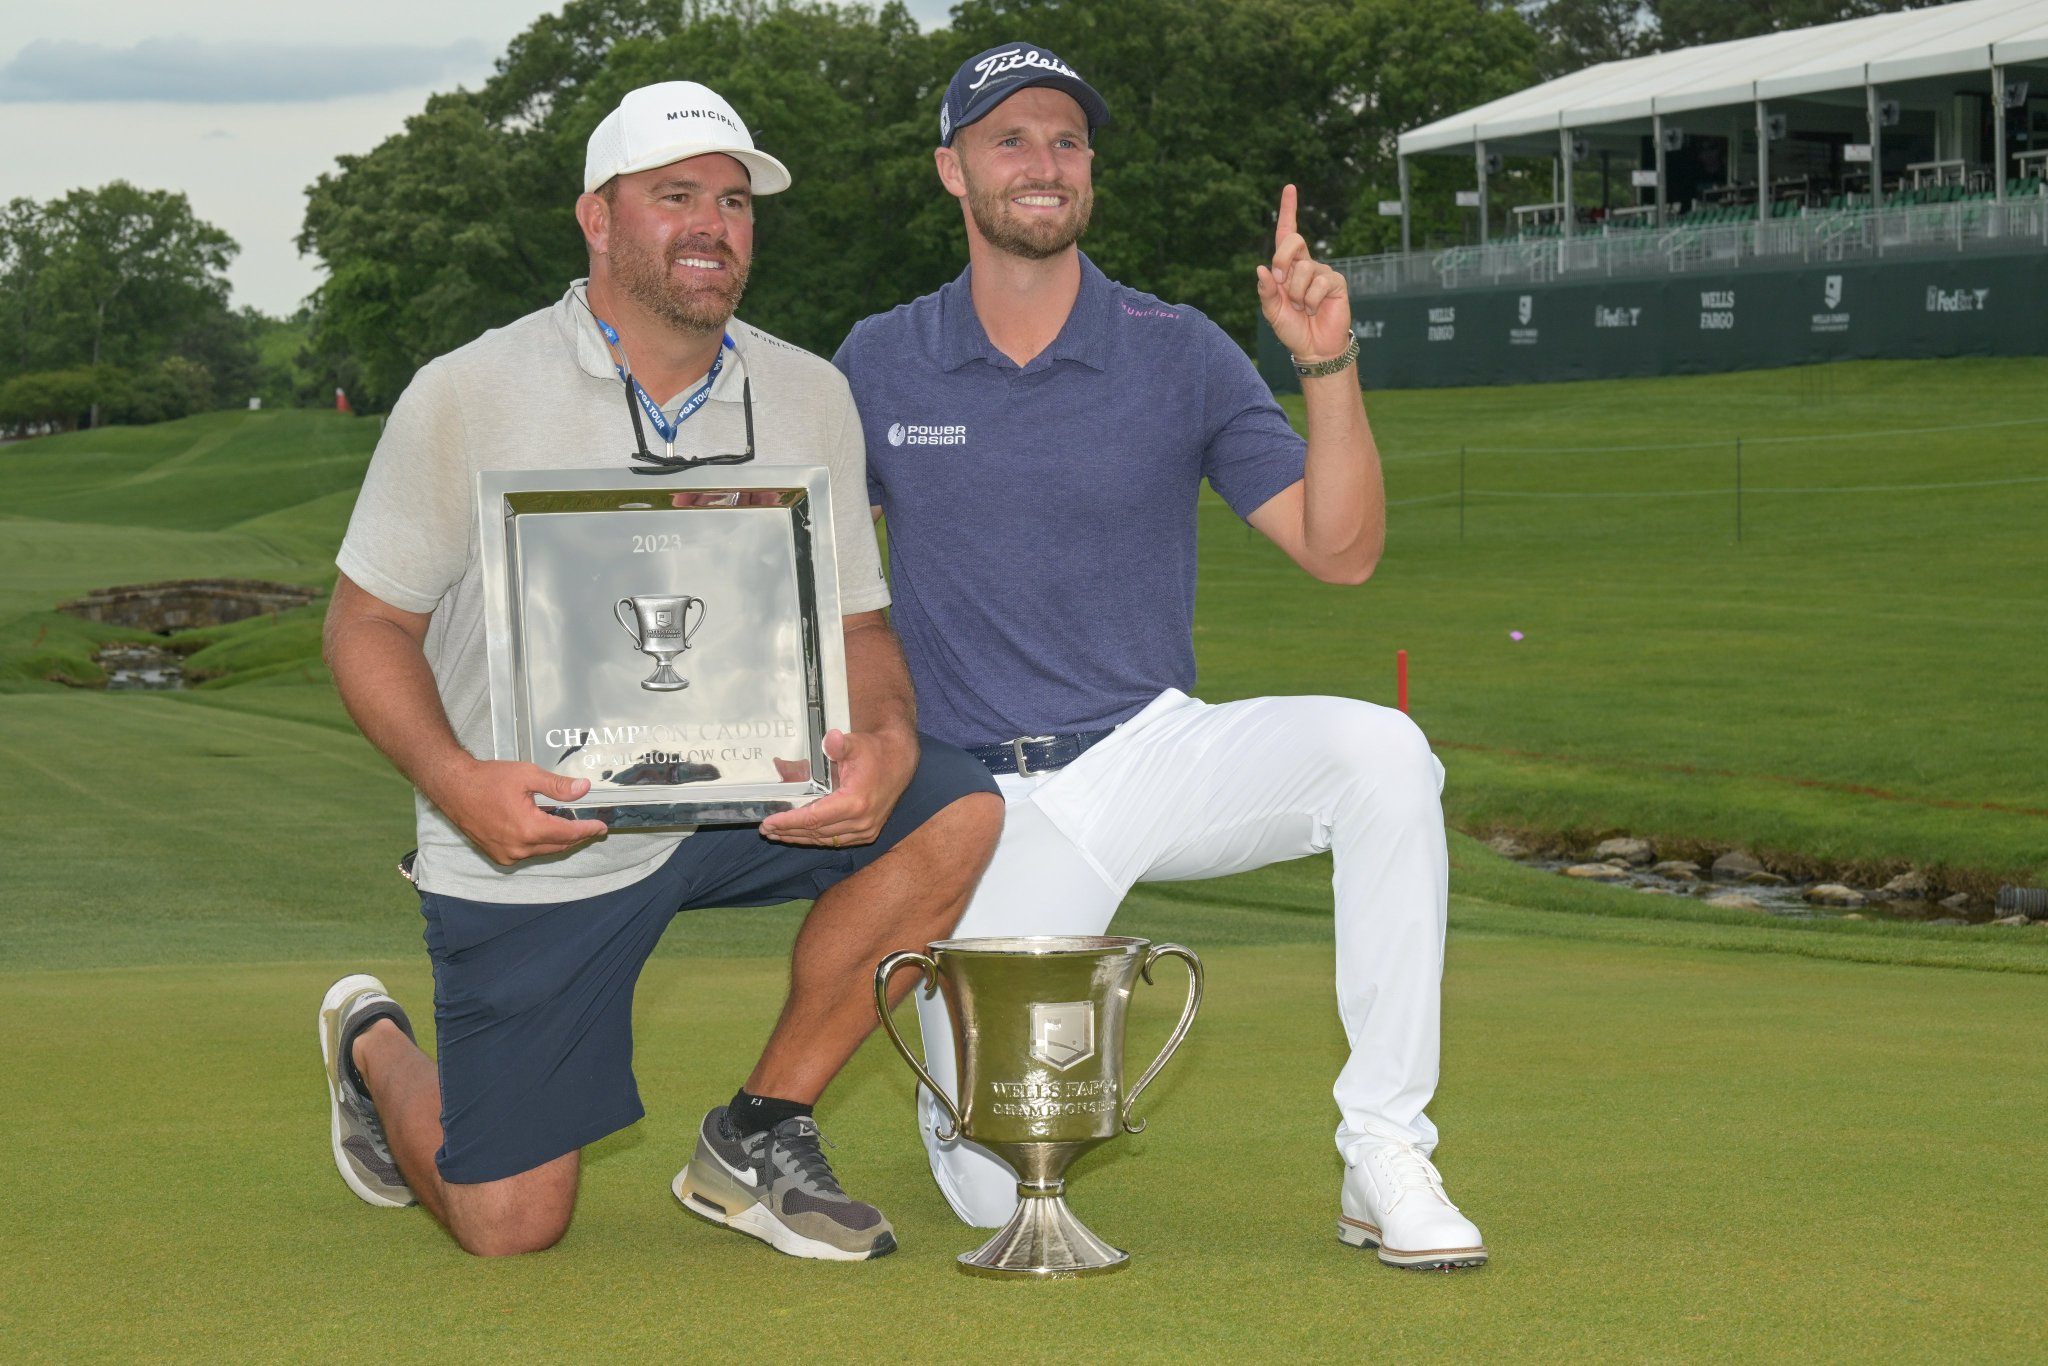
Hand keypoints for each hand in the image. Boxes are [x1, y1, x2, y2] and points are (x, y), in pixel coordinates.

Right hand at [431, 758, 608, 865]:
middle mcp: (519, 848)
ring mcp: (507, 855)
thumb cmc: (488, 779)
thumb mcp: (527, 776)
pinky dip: (540, 843)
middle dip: (576, 836)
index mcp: (529, 829)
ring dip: (558, 840)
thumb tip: (584, 789)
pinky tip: (544, 829)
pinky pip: (528, 853)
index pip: (568, 834)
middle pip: (558, 845)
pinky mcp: (498, 855)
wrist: (454, 787)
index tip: (601, 827)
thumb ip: (558, 786)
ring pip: (543, 851)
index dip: (587, 830)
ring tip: (569, 825)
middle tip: (590, 827)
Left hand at [758, 727, 917, 848]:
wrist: (900, 762)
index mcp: (856, 802)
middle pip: (816, 832)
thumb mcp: (856, 743)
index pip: (814, 818)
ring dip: (800, 838)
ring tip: (778, 834)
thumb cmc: (875, 752)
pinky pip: (836, 841)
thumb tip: (829, 739)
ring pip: (825, 840)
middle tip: (766, 830)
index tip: (769, 822)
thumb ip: (839, 745)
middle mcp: (861, 821)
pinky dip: (816, 838)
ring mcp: (866, 830)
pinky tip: (801, 835)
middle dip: (789, 832)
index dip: (789, 822)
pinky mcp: (868, 833)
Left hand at [1255, 184, 1352, 363]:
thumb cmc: (1292, 328)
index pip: (1287, 234)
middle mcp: (1305, 264)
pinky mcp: (1335, 282)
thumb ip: (1265, 291)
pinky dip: (1310, 300)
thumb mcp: (1271, 311)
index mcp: (1287, 267)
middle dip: (1282, 260)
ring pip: (1303, 269)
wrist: (1313, 348)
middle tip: (1280, 283)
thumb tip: (1261, 269)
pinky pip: (1318, 282)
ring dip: (1295, 294)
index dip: (1289, 210)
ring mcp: (1322, 272)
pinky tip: (1313, 309)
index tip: (1290, 187)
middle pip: (1293, 242)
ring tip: (1301, 308)